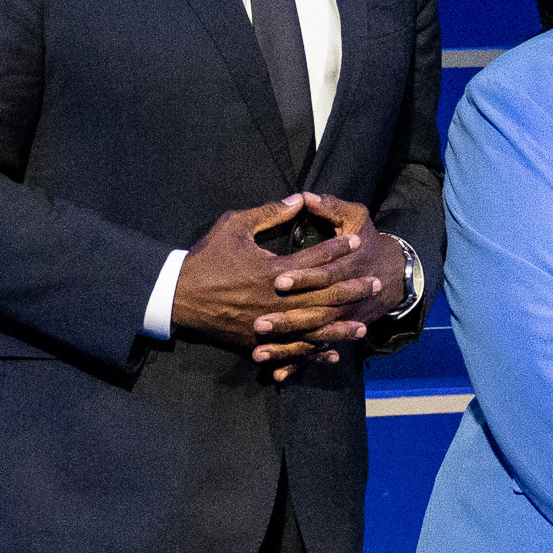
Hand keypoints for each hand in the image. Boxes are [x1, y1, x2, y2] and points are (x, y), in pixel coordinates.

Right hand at [173, 197, 400, 377]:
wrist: (177, 296)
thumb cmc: (207, 258)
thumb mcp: (235, 226)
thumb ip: (270, 213)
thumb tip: (300, 199)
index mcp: (272, 270)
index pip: (314, 258)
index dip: (338, 249)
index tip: (357, 243)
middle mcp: (275, 300)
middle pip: (322, 296)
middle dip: (350, 289)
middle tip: (374, 283)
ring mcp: (268, 324)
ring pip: (312, 328)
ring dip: (339, 326)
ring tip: (363, 324)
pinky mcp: (258, 343)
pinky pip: (291, 350)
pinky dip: (313, 353)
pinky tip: (332, 354)